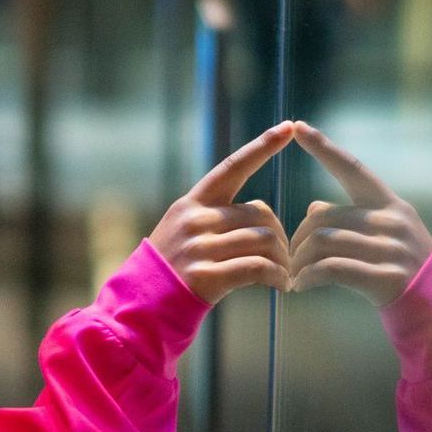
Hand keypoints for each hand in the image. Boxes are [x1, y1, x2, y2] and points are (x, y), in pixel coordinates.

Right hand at [149, 122, 294, 303]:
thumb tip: (260, 215)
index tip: (287, 128)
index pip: (232, 167)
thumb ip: (215, 216)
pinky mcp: (208, 275)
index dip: (261, 147)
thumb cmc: (171, 266)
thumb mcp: (183, 228)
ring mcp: (200, 247)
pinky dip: (278, 277)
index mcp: (192, 203)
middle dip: (278, 234)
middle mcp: (196, 220)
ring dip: (282, 259)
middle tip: (283, 255)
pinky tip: (281, 285)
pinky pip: (259, 267)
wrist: (143, 303)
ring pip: (264, 240)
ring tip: (284, 273)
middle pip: (259, 214)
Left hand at [290, 122, 431, 305]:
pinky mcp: (385, 278)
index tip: (299, 126)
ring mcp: (391, 249)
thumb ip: (352, 218)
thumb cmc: (403, 271)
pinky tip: (300, 286)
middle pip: (323, 216)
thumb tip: (312, 207)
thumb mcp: (384, 236)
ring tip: (293, 275)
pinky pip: (331, 269)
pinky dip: (308, 277)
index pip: (353, 168)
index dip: (325, 148)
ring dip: (299, 260)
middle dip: (299, 237)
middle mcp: (392, 222)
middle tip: (289, 258)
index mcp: (391, 205)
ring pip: (322, 241)